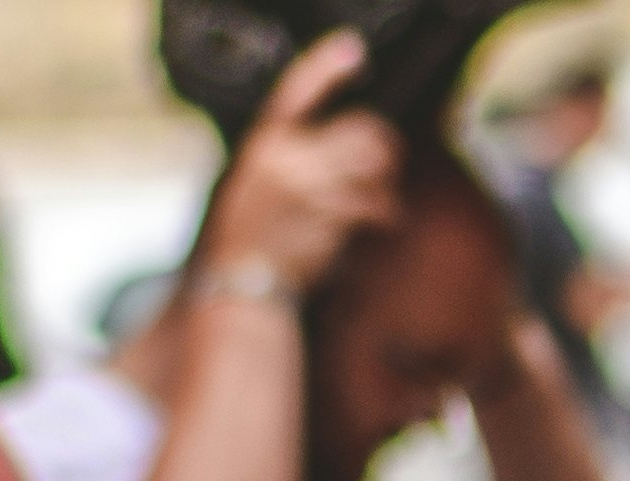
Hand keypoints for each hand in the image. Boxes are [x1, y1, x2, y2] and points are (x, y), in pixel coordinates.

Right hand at [206, 32, 397, 292]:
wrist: (241, 281)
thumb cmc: (249, 234)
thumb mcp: (252, 179)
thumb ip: (289, 155)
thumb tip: (340, 147)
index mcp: (264, 142)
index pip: (297, 91)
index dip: (326, 66)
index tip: (353, 51)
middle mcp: (288, 158)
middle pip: (362, 130)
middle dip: (384, 146)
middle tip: (384, 162)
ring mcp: (312, 187)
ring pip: (377, 166)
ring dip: (388, 183)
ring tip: (380, 200)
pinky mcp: (333, 218)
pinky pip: (377, 205)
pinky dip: (386, 216)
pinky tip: (378, 225)